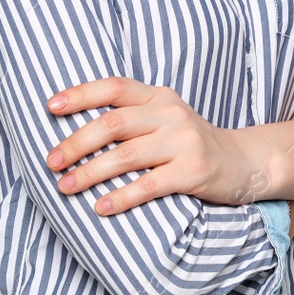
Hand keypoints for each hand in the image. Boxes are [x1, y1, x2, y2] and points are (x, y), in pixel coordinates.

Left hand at [44, 78, 270, 216]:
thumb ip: (130, 117)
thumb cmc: (189, 143)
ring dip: (90, 172)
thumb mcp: (164, 118)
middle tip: (50, 162)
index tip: (50, 107)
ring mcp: (184, 142)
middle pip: (114, 123)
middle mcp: (171, 114)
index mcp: (158, 96)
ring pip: (127, 155)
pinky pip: (150, 184)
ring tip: (64, 187)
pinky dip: (122, 197)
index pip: (114, 87)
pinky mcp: (194, 171)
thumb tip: (73, 131)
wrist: (243, 162)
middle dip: (76, 142)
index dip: (80, 95)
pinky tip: (101, 207)